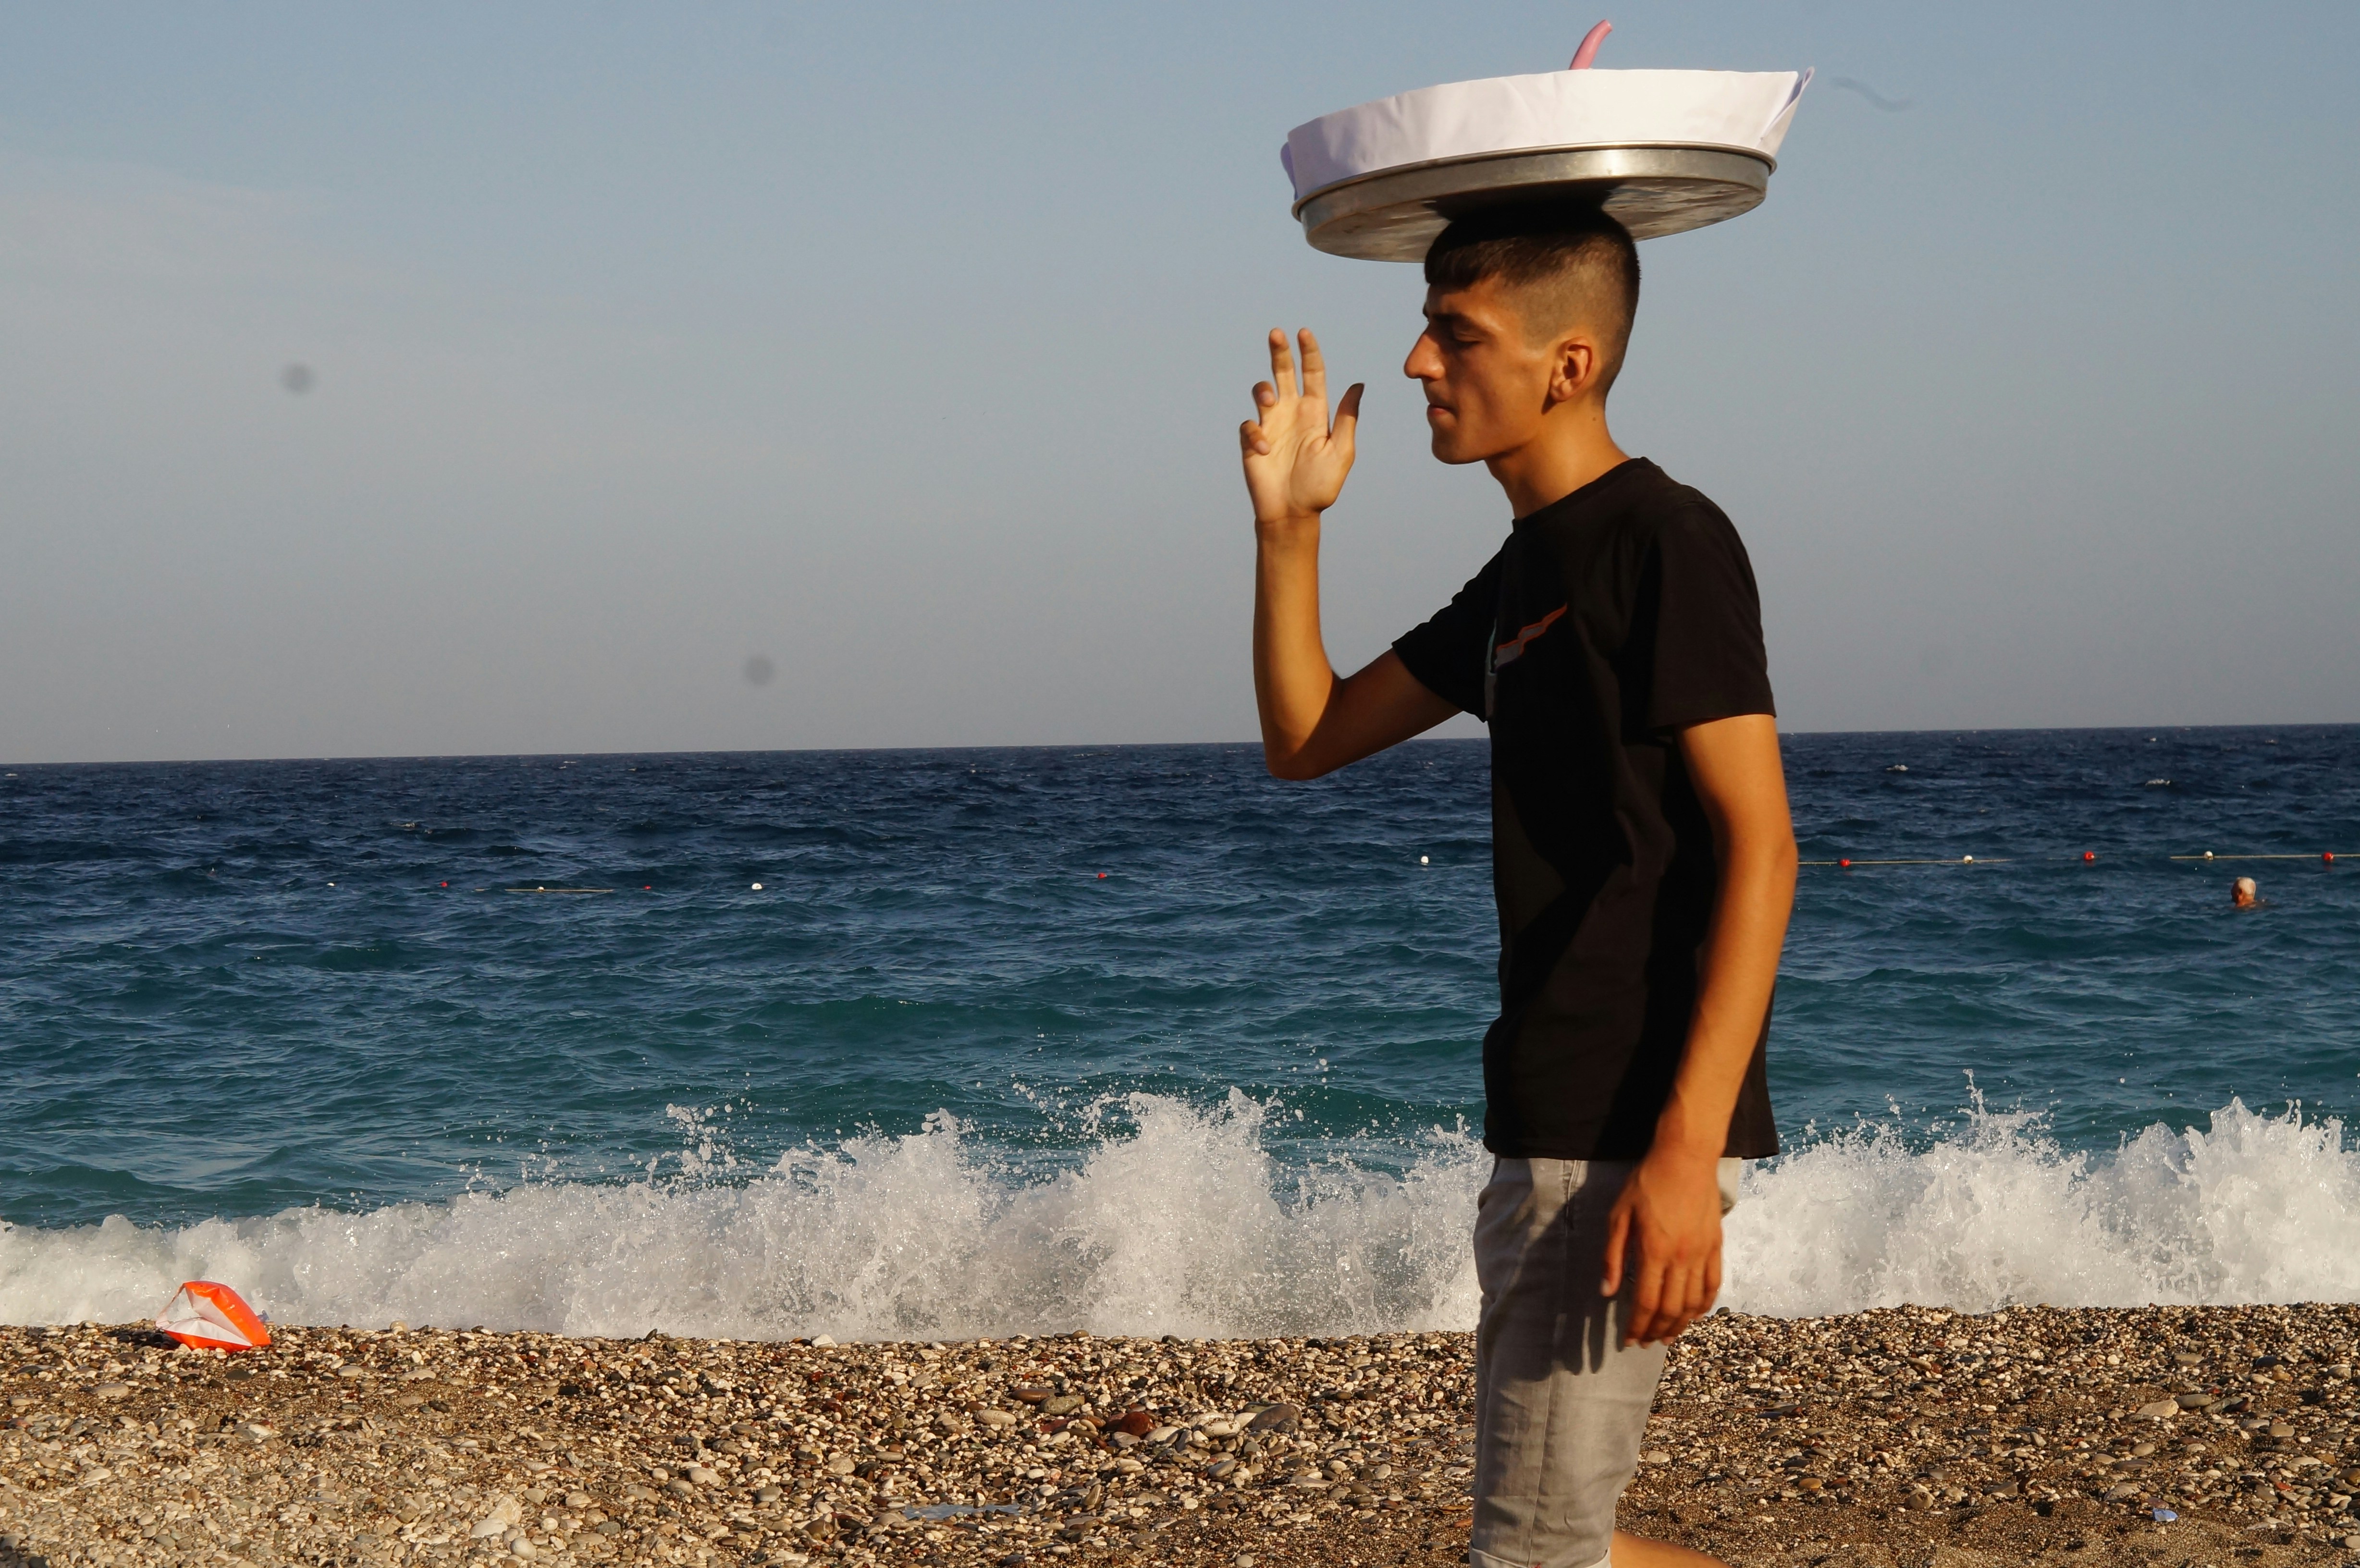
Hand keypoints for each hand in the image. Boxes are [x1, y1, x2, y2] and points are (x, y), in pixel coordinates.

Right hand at [1240, 328, 1363, 524]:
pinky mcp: (1253, 442)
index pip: (1312, 374)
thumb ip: (1347, 418)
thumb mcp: (1341, 451)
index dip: (1309, 352)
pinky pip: (1249, 426)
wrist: (1294, 513)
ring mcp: (1271, 426)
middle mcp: (1292, 413)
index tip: (1304, 333)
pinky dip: (1254, 434)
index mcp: (1315, 412)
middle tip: (1276, 333)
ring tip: (1269, 402)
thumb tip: (1358, 384)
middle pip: (1283, 373)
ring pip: (1262, 391)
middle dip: (1279, 352)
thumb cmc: (1320, 486)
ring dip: (1263, 391)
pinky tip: (1264, 451)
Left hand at [1600, 1149, 1724, 1346]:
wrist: (1686, 1157)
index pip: (1646, 1302)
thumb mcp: (1619, 1215)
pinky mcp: (1716, 1246)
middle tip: (1646, 1342)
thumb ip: (1613, 1256)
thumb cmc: (1647, 1183)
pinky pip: (1713, 1284)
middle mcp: (1681, 1258)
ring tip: (1667, 1335)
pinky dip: (1704, 1304)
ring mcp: (1702, 1253)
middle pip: (1671, 1308)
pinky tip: (1694, 1314)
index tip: (1629, 1340)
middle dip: (1657, 1331)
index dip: (1637, 1326)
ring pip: (1694, 1302)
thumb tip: (1608, 1291)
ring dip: (1680, 1324)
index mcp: (1654, 1251)